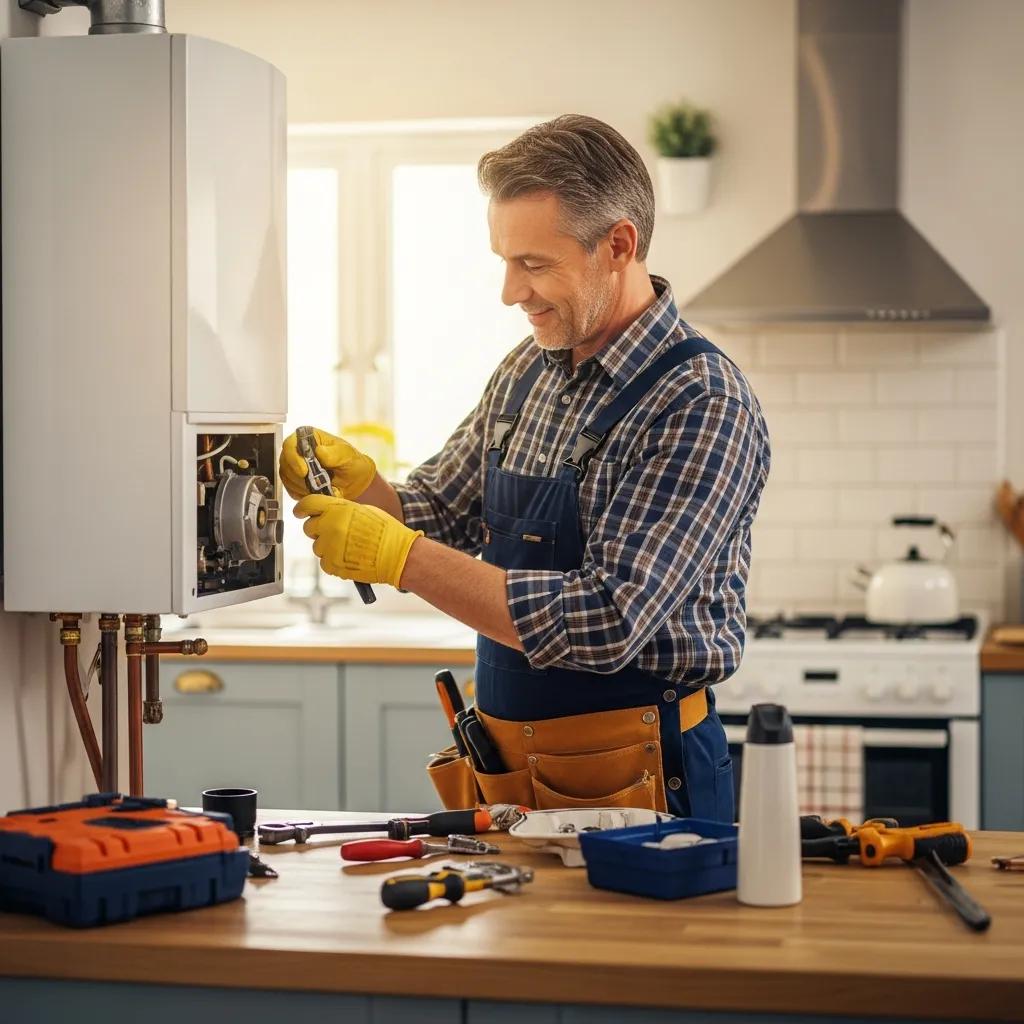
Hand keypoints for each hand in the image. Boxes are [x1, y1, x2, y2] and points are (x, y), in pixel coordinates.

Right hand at [279, 427, 376, 500]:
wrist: (355, 480)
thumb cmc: (352, 462)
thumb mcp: (348, 455)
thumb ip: (335, 454)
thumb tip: (319, 452)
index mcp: (308, 437)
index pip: (289, 444)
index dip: (293, 458)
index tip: (303, 472)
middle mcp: (297, 450)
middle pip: (285, 463)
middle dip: (299, 477)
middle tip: (316, 483)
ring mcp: (294, 466)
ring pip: (287, 478)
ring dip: (302, 486)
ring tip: (321, 487)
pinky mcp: (295, 482)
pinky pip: (290, 490)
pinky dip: (302, 494)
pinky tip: (316, 492)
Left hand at [294, 494, 422, 586]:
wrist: (398, 555)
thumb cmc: (386, 532)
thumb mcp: (364, 510)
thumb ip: (342, 510)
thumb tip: (329, 514)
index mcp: (338, 509)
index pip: (308, 504)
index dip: (302, 508)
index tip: (299, 511)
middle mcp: (331, 526)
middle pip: (309, 527)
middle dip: (318, 529)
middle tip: (333, 532)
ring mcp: (330, 547)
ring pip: (317, 547)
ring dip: (327, 546)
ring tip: (347, 547)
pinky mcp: (333, 565)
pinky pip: (324, 562)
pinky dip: (333, 561)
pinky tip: (348, 557)